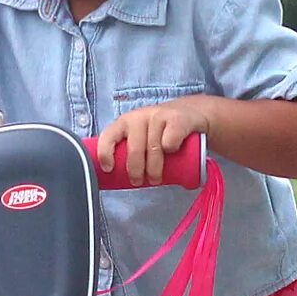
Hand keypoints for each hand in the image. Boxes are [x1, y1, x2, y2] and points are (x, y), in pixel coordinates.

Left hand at [95, 98, 211, 185]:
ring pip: (153, 148)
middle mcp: (139, 117)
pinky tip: (173, 153)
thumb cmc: (160, 132)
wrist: (191, 113)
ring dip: (154, 169)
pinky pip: (170, 142)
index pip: (108, 136)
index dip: (105, 153)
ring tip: (156, 178)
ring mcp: (158, 116)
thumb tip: (114, 178)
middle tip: (138, 182)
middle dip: (135, 170)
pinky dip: (171, 150)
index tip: (109, 169)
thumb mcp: (141, 137)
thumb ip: (129, 151)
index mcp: (125, 122)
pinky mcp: (177, 119)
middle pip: (134, 149)